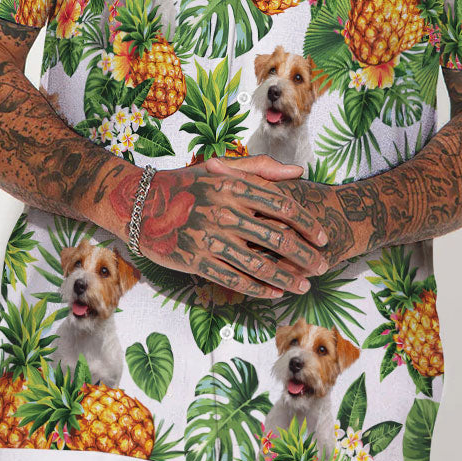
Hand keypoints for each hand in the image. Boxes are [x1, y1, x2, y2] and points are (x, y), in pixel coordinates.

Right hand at [127, 153, 330, 299]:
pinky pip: (235, 278)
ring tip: (304, 286)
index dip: (307, 223)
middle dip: (305, 255)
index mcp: (234, 186)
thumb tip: (299, 173)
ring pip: (259, 264)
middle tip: (322, 265)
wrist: (138, 204)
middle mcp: (225, 212)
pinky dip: (258, 288)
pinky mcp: (197, 260)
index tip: (322, 237)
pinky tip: (274, 293)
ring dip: (286, 278)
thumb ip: (261, 169)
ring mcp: (211, 238)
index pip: (283, 205)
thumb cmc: (184, 184)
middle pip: (277, 237)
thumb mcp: (220, 168)